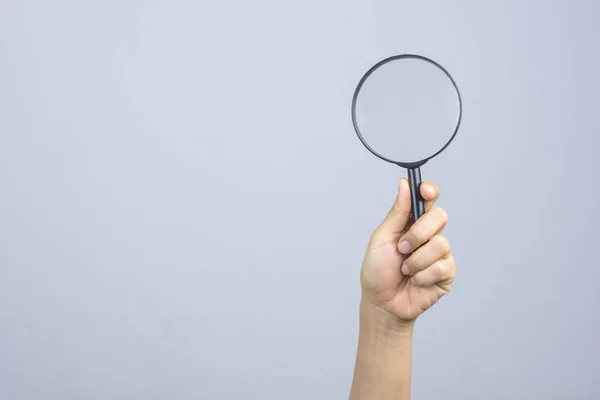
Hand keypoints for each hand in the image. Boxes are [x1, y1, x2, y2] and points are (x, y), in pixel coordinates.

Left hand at [360, 178, 455, 322]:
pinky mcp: (447, 273)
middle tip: (401, 248)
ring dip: (416, 260)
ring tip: (405, 270)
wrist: (382, 303)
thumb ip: (397, 213)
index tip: (425, 191)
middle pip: (440, 216)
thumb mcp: (382, 238)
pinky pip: (442, 266)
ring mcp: (440, 254)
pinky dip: (423, 276)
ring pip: (441, 244)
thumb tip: (404, 184)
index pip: (428, 199)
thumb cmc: (377, 271)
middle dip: (418, 233)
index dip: (430, 191)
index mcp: (412, 222)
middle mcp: (429, 235)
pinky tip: (416, 281)